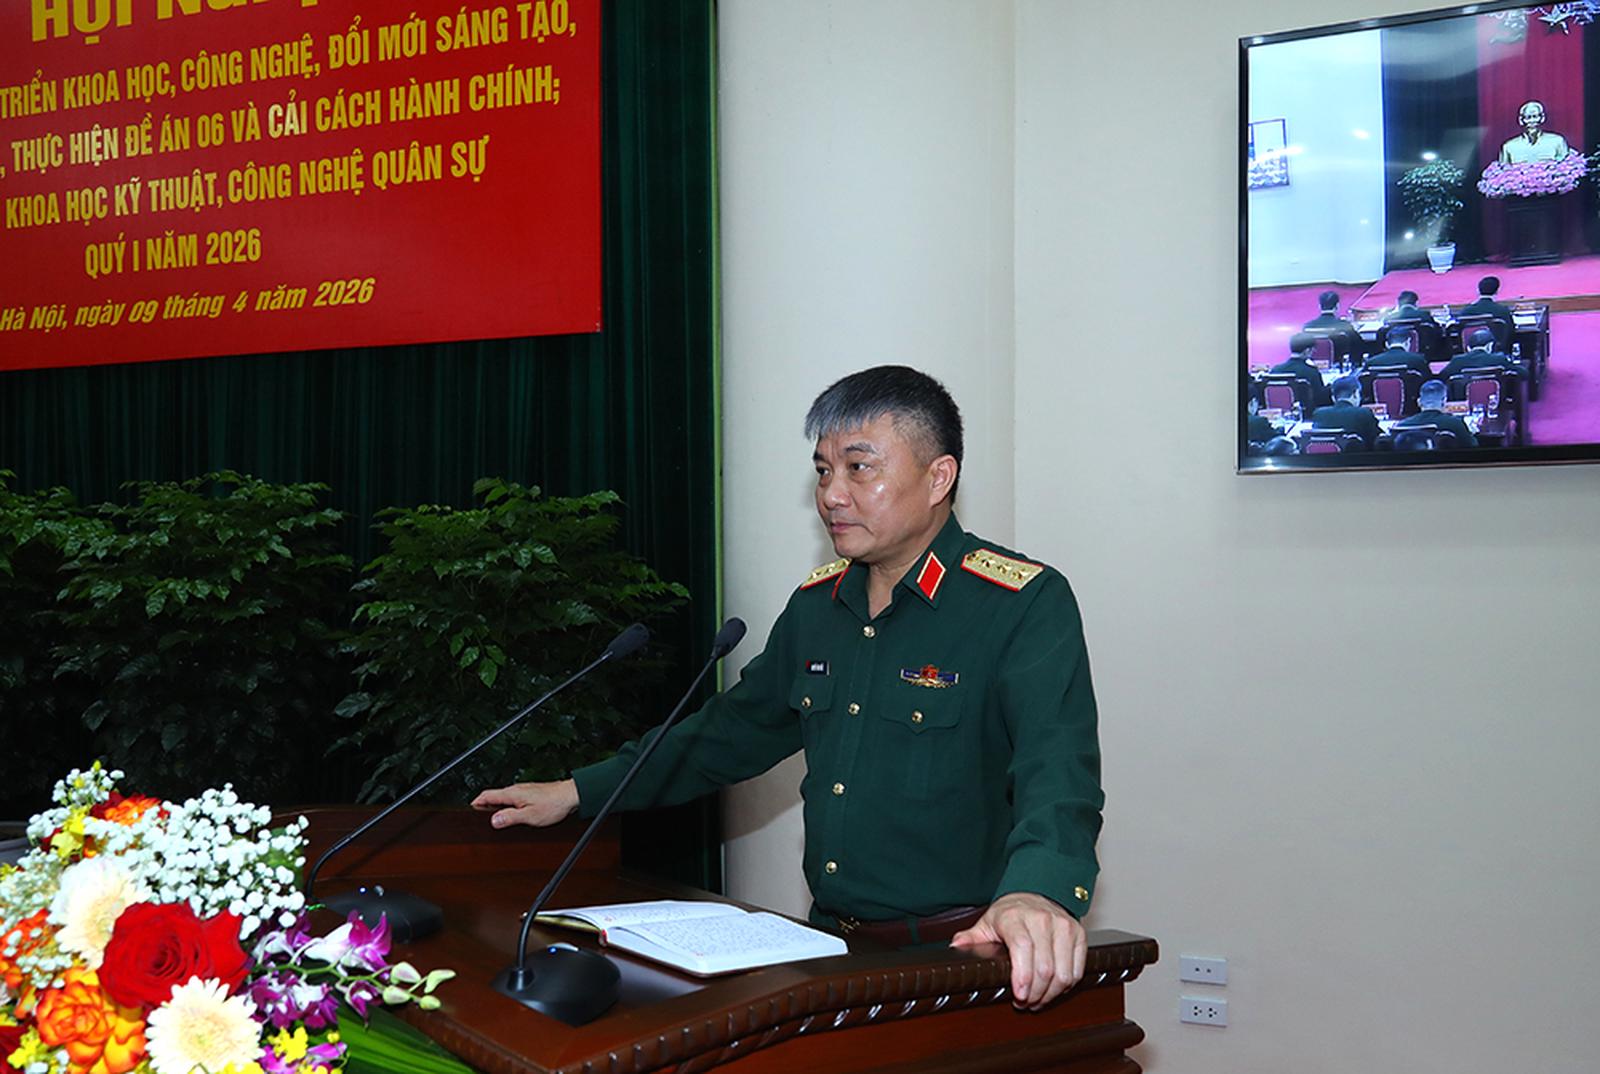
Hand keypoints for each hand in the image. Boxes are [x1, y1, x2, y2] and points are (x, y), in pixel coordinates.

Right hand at [470, 779, 579, 828]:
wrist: (570, 796)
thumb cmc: (554, 804)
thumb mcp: (529, 816)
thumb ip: (510, 818)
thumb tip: (494, 821)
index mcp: (512, 793)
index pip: (487, 795)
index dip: (476, 802)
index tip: (470, 808)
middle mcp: (517, 789)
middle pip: (494, 795)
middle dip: (485, 805)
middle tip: (479, 814)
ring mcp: (524, 790)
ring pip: (504, 797)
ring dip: (497, 805)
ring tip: (494, 816)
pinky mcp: (531, 793)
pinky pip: (514, 798)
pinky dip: (508, 805)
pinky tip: (512, 813)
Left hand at [950, 892, 1085, 1009]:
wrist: (1037, 893)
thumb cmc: (1010, 913)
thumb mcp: (987, 922)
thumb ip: (971, 937)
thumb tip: (956, 947)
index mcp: (1015, 917)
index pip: (1022, 948)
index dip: (1022, 977)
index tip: (1019, 996)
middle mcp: (1041, 919)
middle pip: (1044, 967)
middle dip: (1035, 993)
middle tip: (1025, 1003)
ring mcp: (1062, 925)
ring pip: (1063, 972)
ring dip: (1051, 994)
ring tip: (1038, 999)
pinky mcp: (1078, 933)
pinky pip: (1077, 969)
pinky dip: (1067, 985)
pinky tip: (1054, 987)